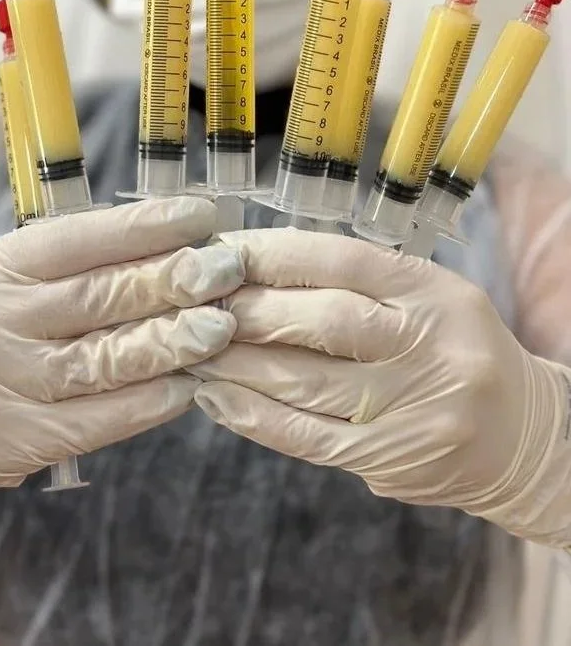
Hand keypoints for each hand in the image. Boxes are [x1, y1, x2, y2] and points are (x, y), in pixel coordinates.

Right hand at [0, 196, 242, 486]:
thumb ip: (69, 252)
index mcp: (5, 268)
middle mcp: (10, 321)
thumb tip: (151, 229)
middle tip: (226, 269)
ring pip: (106, 359)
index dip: (144, 227)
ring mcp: (19, 381)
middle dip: (171, 280)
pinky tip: (188, 387)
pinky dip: (146, 405)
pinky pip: (98, 420)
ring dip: (169, 343)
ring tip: (220, 327)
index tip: (200, 216)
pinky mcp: (29, 437)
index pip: (81, 238)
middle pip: (101, 296)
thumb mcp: (7, 273)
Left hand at [193, 229, 570, 548]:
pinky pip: (306, 438)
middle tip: (198, 300)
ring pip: (305, 382)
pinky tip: (216, 398)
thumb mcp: (430, 297)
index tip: (227, 251)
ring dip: (237, 362)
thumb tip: (261, 267)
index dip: (276, 253)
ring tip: (192, 346)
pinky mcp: (388, 461)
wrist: (521, 438)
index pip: (345, 261)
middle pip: (322, 321)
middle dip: (249, 308)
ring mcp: (409, 410)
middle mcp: (427, 348)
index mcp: (435, 294)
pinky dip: (253, 416)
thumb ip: (361, 283)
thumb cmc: (458, 351)